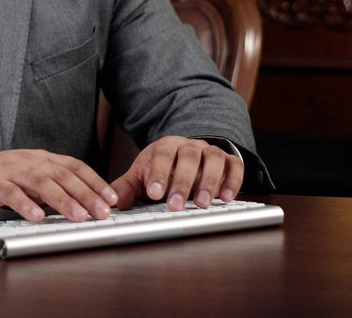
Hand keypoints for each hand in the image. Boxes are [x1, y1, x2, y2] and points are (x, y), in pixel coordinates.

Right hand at [0, 150, 118, 221]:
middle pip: (62, 175)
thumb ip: (54, 187)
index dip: (95, 181)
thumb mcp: (31, 178)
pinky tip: (37, 217)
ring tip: (78, 216)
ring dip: (62, 200)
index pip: (74, 166)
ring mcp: (11, 171)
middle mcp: (29, 161)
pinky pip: (11, 193)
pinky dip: (25, 204)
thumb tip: (85, 204)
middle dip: (85, 194)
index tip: (112, 198)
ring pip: (41, 182)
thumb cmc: (1, 179)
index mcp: (42, 159)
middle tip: (102, 212)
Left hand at [110, 136, 243, 210]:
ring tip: (202, 204)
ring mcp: (210, 152)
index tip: (154, 193)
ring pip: (213, 160)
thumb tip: (116, 201)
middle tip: (176, 205)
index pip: (162, 155)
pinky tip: (226, 198)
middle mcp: (190, 146)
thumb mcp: (142, 175)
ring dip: (209, 182)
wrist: (186, 155)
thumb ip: (128, 187)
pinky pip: (235, 166)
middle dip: (182, 182)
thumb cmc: (163, 169)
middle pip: (188, 158)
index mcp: (166, 146)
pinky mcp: (229, 161)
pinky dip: (232, 181)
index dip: (158, 173)